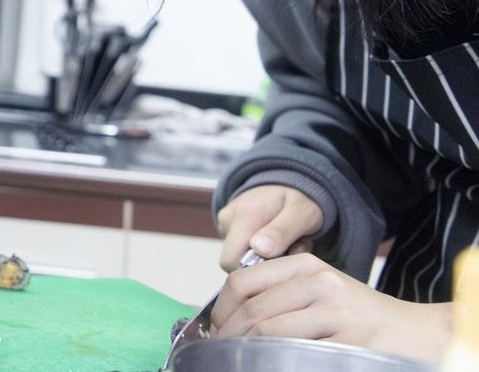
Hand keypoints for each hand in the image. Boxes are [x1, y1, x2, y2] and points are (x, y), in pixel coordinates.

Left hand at [211, 254, 451, 362]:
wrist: (412, 333)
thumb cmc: (357, 317)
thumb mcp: (318, 291)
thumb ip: (279, 296)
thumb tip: (228, 319)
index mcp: (304, 265)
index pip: (243, 281)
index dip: (221, 310)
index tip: (214, 330)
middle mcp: (317, 281)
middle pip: (252, 310)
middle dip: (229, 336)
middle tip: (220, 353)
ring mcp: (333, 309)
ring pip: (269, 331)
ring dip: (246, 351)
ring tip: (238, 362)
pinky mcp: (347, 337)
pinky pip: (294, 352)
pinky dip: (274, 361)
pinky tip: (271, 364)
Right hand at [217, 185, 322, 269]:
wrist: (292, 182)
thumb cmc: (300, 200)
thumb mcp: (302, 214)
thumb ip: (282, 232)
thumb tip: (259, 249)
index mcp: (245, 214)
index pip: (232, 261)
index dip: (255, 270)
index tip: (283, 259)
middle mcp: (229, 218)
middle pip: (232, 261)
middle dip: (261, 264)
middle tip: (287, 253)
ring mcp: (225, 222)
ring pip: (237, 257)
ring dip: (264, 258)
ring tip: (286, 244)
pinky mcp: (227, 226)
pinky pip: (239, 250)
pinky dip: (259, 252)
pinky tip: (276, 241)